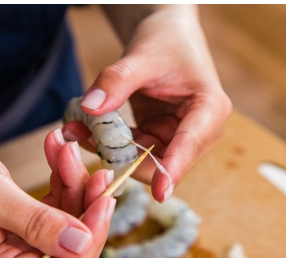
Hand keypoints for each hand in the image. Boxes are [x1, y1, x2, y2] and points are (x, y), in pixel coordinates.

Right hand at [0, 131, 115, 257]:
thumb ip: (36, 221)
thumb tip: (80, 241)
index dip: (87, 239)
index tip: (104, 202)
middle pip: (69, 248)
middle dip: (84, 207)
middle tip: (96, 173)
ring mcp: (20, 247)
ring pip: (67, 225)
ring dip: (74, 186)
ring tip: (67, 151)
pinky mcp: (26, 228)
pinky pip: (56, 210)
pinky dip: (62, 181)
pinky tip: (59, 154)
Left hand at [63, 5, 231, 201]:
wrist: (166, 34)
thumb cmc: (165, 41)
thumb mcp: (140, 57)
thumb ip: (116, 81)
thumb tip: (89, 107)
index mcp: (209, 110)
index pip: (190, 145)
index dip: (174, 170)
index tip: (161, 194)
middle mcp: (199, 131)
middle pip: (162, 162)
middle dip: (122, 158)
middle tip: (81, 138)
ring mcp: (176, 137)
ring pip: (141, 161)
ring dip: (109, 152)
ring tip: (76, 130)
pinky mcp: (157, 138)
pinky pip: (130, 151)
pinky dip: (107, 144)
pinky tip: (83, 129)